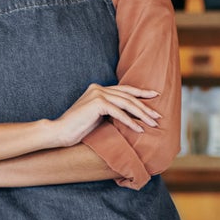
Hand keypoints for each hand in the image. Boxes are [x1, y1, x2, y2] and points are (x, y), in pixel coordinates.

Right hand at [45, 82, 160, 147]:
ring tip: (153, 124)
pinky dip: (130, 122)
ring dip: (141, 115)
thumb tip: (130, 115)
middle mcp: (99, 88)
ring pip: (126, 103)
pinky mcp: (97, 103)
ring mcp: (98, 94)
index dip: (141, 92)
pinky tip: (139, 129)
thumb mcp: (98, 117)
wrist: (60, 132)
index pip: (124, 89)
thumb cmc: (78, 128)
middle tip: (158, 116)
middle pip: (128, 96)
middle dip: (145, 106)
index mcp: (98, 89)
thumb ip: (110, 111)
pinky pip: (119, 113)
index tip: (155, 96)